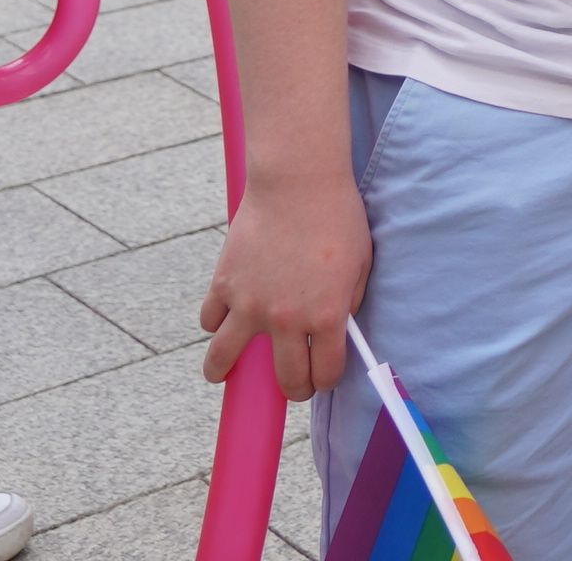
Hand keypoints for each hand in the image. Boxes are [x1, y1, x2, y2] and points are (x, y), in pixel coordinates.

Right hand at [199, 175, 371, 400]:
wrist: (298, 182)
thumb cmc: (338, 217)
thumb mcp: (361, 263)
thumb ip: (348, 302)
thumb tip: (338, 328)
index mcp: (327, 315)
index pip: (326, 371)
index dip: (326, 380)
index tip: (323, 378)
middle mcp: (287, 319)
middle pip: (286, 378)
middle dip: (293, 389)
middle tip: (292, 385)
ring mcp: (250, 305)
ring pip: (224, 360)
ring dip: (222, 371)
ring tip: (223, 373)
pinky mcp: (225, 285)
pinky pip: (210, 320)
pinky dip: (214, 323)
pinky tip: (222, 320)